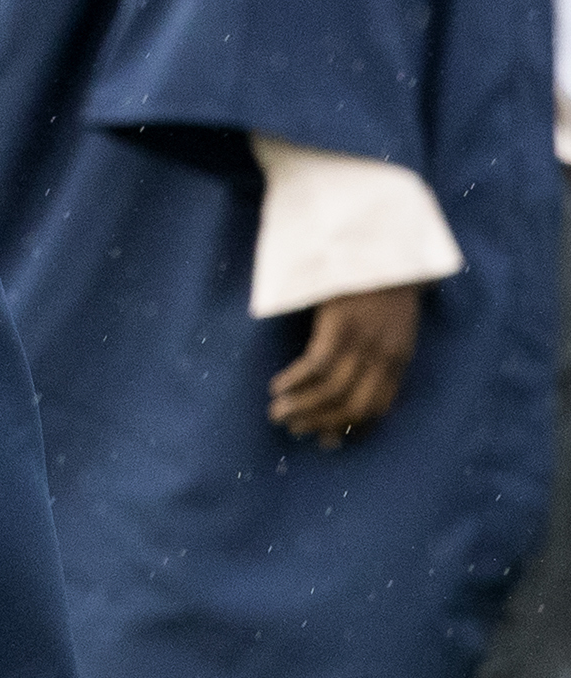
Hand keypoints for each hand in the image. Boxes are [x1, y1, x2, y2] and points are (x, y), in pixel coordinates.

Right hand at [268, 286, 421, 448]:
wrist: (383, 237)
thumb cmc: (383, 276)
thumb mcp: (393, 320)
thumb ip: (380, 348)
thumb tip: (354, 380)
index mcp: (399, 356)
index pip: (378, 408)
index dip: (352, 429)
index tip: (328, 440)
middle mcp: (383, 355)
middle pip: (352, 406)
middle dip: (321, 424)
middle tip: (295, 430)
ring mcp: (362, 340)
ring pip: (331, 391)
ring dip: (302, 408)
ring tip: (279, 414)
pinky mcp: (339, 323)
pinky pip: (315, 365)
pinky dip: (295, 381)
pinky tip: (278, 386)